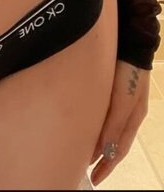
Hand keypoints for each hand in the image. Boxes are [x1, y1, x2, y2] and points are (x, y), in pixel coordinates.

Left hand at [89, 60, 150, 185]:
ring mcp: (119, 99)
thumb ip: (115, 125)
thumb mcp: (124, 101)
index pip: (119, 149)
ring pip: (108, 128)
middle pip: (114, 141)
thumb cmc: (128, 72)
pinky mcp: (110, 87)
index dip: (108, 165)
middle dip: (103, 158)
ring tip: (84, 153)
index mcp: (133, 117)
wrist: (129, 40)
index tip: (95, 179)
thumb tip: (105, 152)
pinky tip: (87, 125)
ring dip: (98, 142)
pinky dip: (97, 125)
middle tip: (88, 172)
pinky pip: (104, 114)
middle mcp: (127, 111)